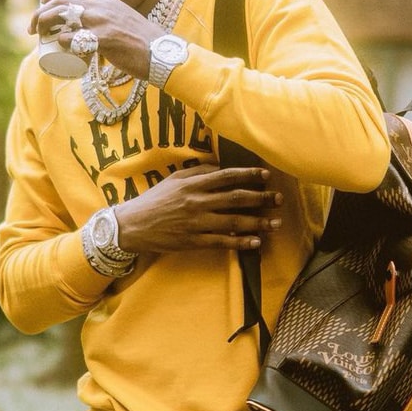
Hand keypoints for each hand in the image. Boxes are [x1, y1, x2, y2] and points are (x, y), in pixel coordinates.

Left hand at [30, 0, 161, 78]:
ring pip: (64, 13)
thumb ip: (107, 18)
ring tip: (39, 35)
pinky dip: (63, 42)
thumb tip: (89, 29)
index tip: (44, 0)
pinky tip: (61, 47)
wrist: (161, 52)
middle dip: (40, 10)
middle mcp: (102, 5)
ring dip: (44, 22)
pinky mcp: (105, 40)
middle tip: (33, 26)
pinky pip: (76, 38)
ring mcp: (102, 21)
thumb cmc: (142, 40)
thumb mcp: (123, 18)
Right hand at [114, 166, 282, 253]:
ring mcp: (196, 223)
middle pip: (236, 198)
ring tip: (275, 223)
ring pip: (234, 221)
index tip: (266, 175)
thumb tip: (221, 167)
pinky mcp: (193, 241)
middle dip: (261, 198)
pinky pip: (222, 242)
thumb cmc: (154, 200)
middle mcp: (197, 201)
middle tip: (279, 199)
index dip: (249, 175)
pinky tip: (256, 243)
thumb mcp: (173, 179)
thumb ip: (197, 172)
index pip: (227, 176)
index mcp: (193, 184)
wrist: (132, 226)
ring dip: (258, 222)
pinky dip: (240, 243)